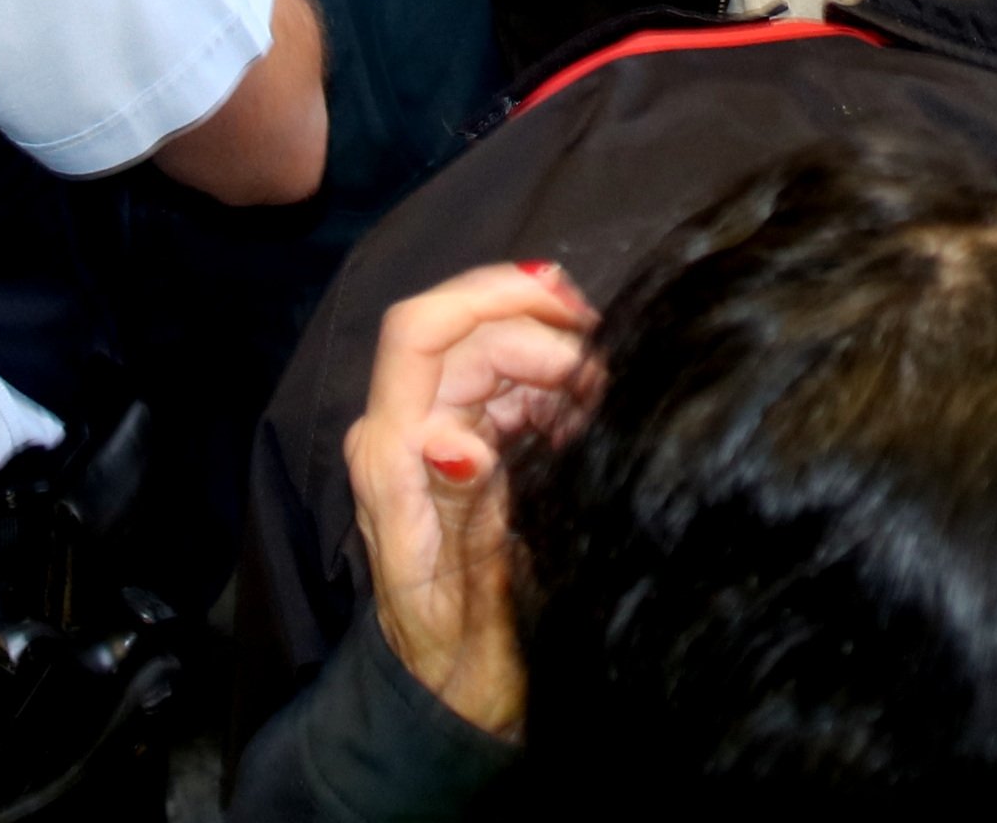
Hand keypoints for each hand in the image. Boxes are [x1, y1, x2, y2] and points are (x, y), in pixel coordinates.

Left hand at [344, 259, 598, 739]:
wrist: (450, 700)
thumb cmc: (455, 662)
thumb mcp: (456, 597)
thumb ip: (454, 511)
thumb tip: (456, 439)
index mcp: (390, 459)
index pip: (419, 335)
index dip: (488, 295)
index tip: (566, 302)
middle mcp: (398, 434)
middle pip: (468, 334)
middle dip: (542, 334)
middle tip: (607, 378)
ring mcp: (428, 438)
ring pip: (491, 353)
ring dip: (553, 359)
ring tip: (603, 400)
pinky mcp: (459, 449)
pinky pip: (504, 387)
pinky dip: (551, 387)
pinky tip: (585, 415)